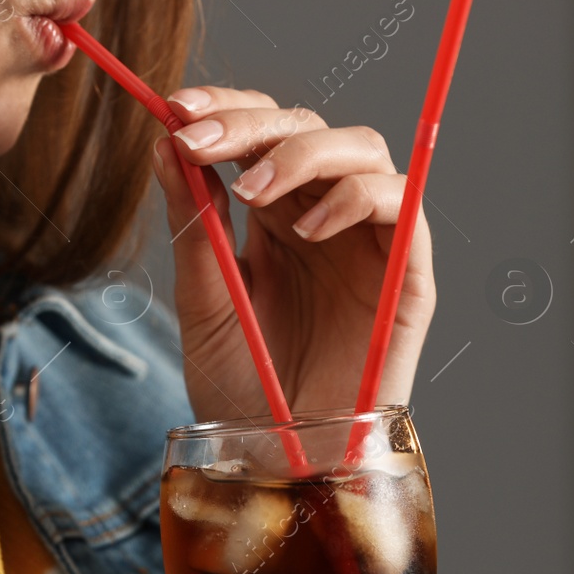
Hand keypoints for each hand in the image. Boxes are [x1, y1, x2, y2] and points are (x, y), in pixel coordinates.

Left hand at [154, 87, 435, 421]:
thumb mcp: (204, 305)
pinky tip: (307, 230)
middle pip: (307, 127)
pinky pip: (403, 205)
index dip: (226, 109)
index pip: (261, 134)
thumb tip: (166, 142)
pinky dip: (357, 198)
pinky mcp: (407, 276)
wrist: (285, 466)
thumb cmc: (247, 398)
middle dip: (251, 124)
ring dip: (304, 152)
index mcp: (274, 220)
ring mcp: (369, 243)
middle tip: (198, 138)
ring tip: (253, 191)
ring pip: (361, 149)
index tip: (175, 108)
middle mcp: (325, 220)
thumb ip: (194, 228)